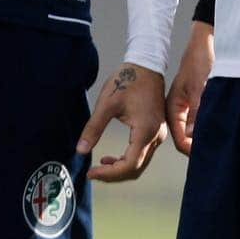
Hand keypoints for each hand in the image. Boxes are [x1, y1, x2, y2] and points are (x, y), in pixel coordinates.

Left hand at [75, 61, 166, 181]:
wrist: (146, 64)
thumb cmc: (127, 79)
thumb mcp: (107, 103)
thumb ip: (93, 128)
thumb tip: (80, 150)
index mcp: (145, 131)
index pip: (128, 165)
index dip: (109, 174)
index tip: (90, 172)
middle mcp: (156, 136)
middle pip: (136, 169)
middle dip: (113, 174)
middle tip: (93, 173)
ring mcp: (159, 134)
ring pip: (140, 163)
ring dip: (120, 168)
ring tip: (100, 165)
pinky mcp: (157, 130)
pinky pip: (143, 154)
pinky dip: (128, 160)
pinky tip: (112, 156)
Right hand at [165, 22, 213, 155]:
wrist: (208, 41)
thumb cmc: (200, 60)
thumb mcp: (200, 87)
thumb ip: (196, 112)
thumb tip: (192, 138)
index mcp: (172, 108)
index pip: (180, 141)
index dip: (193, 150)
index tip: (209, 152)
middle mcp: (179, 111)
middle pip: (187, 139)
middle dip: (201, 145)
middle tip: (219, 148)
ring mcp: (189, 108)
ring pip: (197, 131)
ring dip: (207, 135)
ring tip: (222, 137)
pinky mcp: (199, 104)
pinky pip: (204, 121)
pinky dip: (212, 125)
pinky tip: (223, 126)